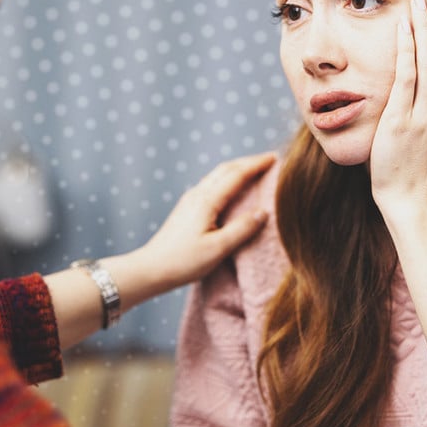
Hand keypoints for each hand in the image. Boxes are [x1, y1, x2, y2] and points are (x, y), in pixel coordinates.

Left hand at [136, 152, 273, 290]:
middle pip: (226, 169)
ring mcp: (190, 200)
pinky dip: (228, 180)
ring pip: (218, 175)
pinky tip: (233, 189)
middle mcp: (197, 194)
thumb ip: (242, 229)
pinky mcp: (187, 208)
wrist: (151, 269)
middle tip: (269, 160)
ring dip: (238, 169)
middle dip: (249, 162)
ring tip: (255, 170)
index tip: (275, 158)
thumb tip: (263, 212)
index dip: (257, 165)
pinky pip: (212, 185)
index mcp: (207, 201)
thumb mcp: (218, 248)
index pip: (237, 174)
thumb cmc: (184, 262)